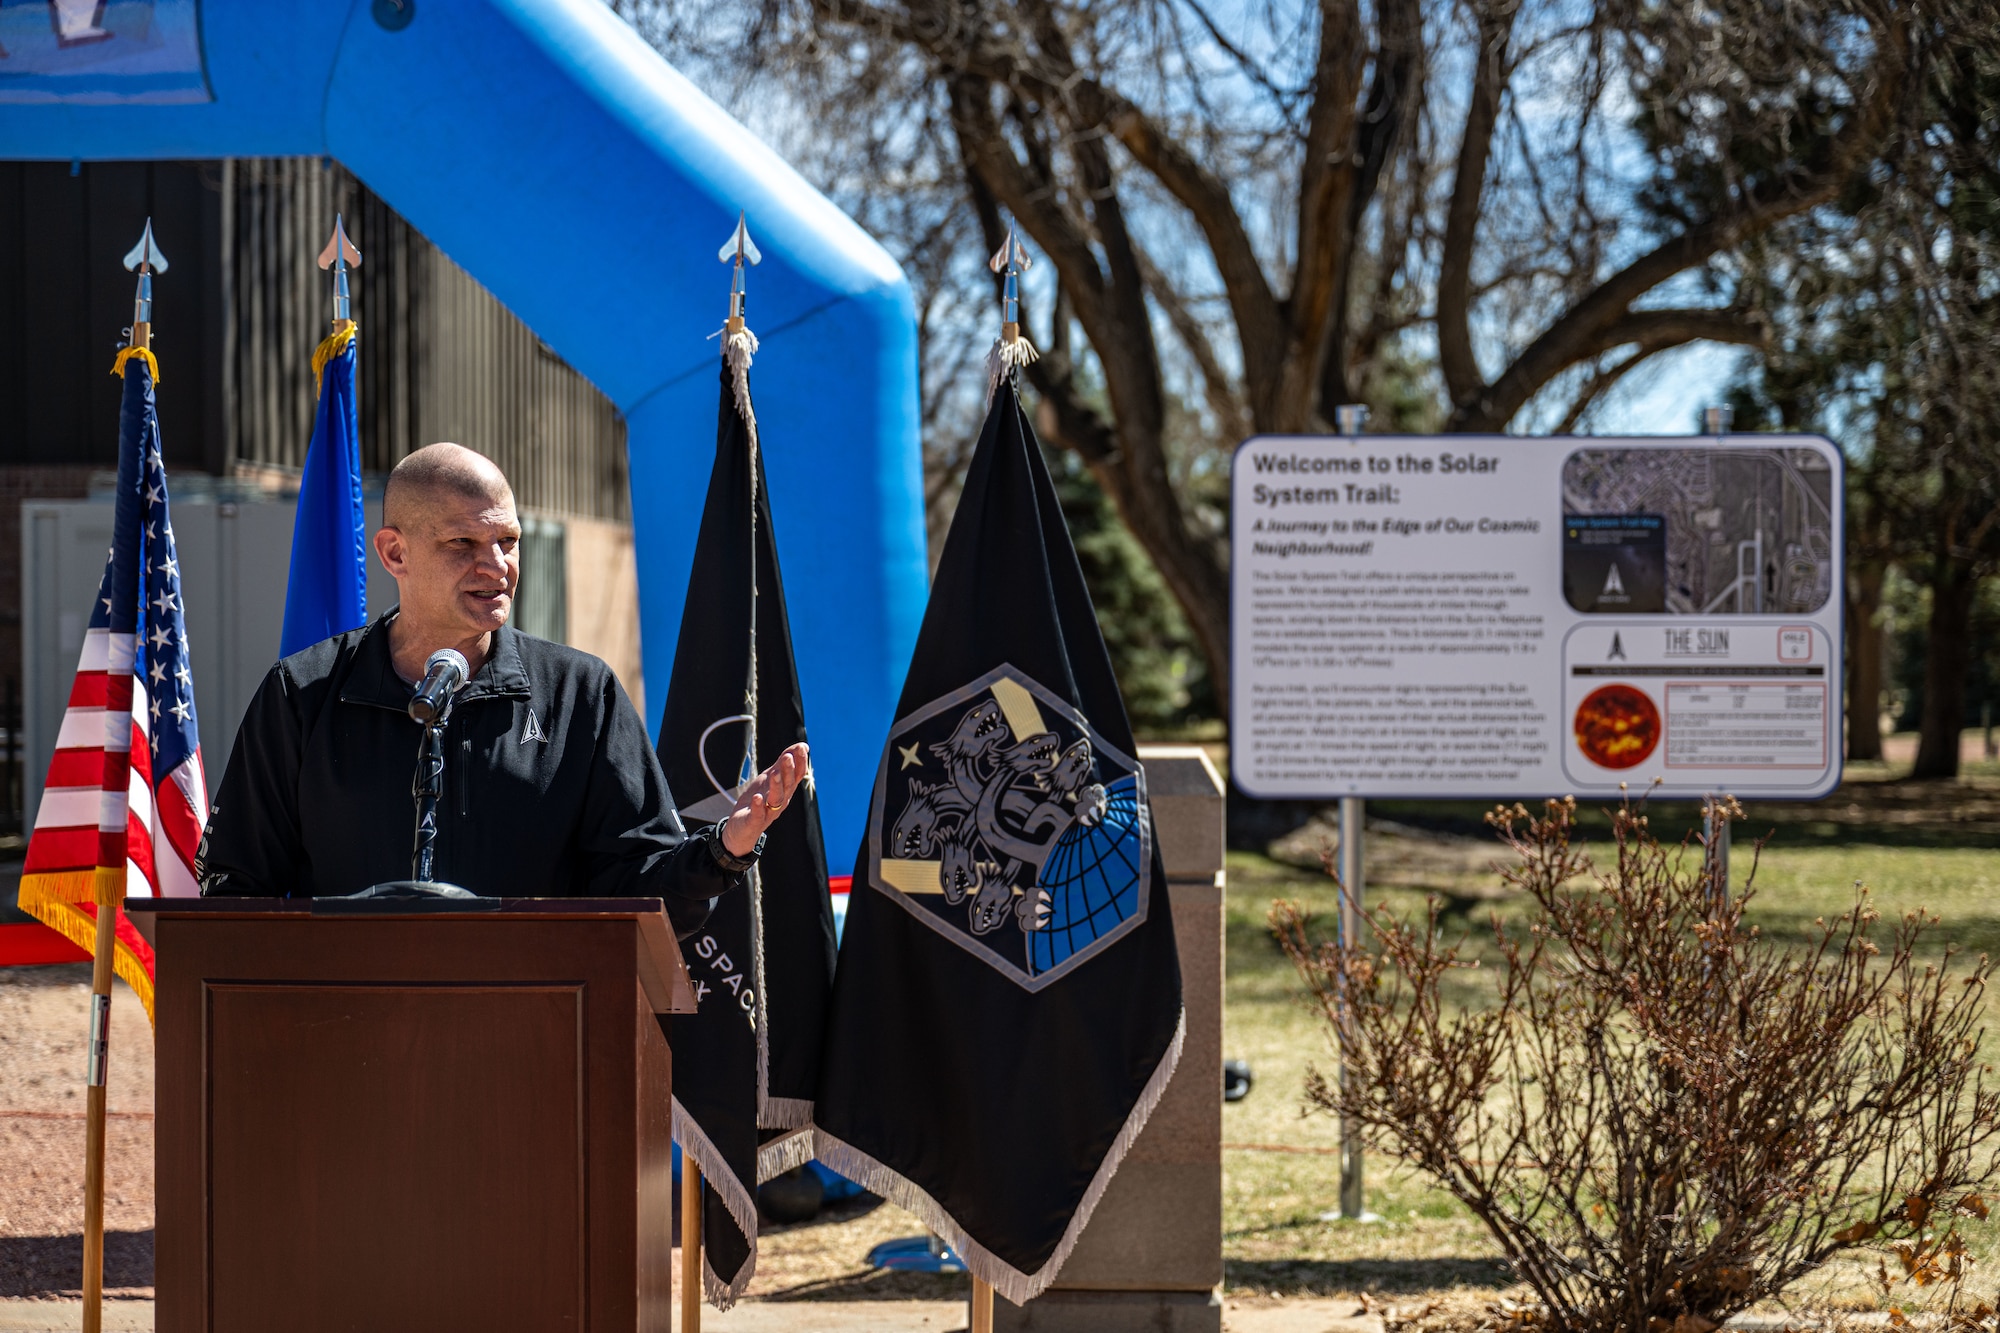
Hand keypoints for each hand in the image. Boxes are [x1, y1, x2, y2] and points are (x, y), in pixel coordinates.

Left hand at [720, 742, 808, 857]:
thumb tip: (801, 745)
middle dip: (788, 771)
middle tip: (788, 757)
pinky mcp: (754, 822)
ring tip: (774, 773)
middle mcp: (780, 802)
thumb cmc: (758, 801)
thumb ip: (783, 764)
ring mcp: (768, 812)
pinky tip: (757, 797)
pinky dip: (758, 806)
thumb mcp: (770, 779)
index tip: (802, 748)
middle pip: (787, 786)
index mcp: (785, 791)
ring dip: (776, 786)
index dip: (800, 762)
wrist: (741, 830)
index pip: (796, 776)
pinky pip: (757, 814)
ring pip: (776, 799)